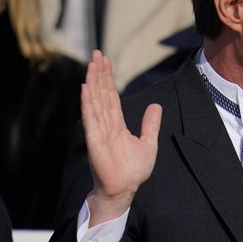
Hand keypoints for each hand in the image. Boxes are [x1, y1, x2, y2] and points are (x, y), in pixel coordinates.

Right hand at [82, 51, 161, 225]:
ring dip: (93, 82)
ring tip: (92, 63)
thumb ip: (150, 124)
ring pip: (95, 101)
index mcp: (117, 124)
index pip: (111, 96)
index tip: (105, 61)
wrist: (125, 189)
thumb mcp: (148, 142)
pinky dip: (88, 103)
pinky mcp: (95, 139)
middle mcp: (106, 124)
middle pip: (102, 93)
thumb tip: (156, 105)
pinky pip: (91, 118)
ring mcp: (99, 130)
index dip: (108, 78)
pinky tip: (86, 88)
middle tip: (96, 53)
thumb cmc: (133, 170)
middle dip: (99, 73)